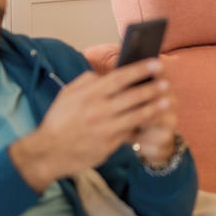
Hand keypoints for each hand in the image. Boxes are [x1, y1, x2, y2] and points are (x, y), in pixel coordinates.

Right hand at [8, 59, 172, 191]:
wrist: (48, 152)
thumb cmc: (58, 120)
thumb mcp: (67, 95)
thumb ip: (86, 81)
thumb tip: (104, 73)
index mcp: (88, 95)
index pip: (119, 77)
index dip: (140, 69)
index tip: (155, 63)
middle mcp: (99, 111)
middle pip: (132, 96)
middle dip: (152, 88)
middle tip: (166, 82)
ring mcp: (106, 129)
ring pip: (137, 116)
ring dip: (154, 107)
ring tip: (167, 101)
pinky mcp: (110, 145)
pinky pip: (131, 134)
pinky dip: (144, 127)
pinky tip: (155, 122)